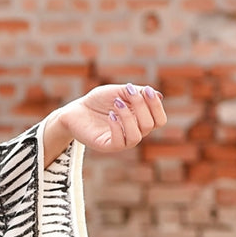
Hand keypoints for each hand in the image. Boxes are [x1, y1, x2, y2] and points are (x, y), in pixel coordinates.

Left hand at [53, 83, 167, 150]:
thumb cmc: (99, 101)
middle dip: (141, 106)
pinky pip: (119, 142)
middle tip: (128, 91)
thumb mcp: (119, 91)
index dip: (156, 106)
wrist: (76, 110)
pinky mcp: (107, 146)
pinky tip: (110, 115)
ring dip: (129, 117)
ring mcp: (121, 140)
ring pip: (137, 136)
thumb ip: (138, 93)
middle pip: (150, 125)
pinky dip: (117, 127)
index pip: (159, 120)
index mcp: (140, 120)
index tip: (146, 90)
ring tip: (117, 103)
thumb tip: (159, 96)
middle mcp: (133, 132)